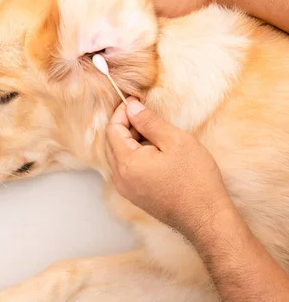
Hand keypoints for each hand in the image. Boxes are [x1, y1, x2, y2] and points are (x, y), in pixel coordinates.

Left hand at [104, 97, 232, 235]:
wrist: (207, 218)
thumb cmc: (195, 179)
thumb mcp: (175, 141)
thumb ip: (149, 122)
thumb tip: (131, 107)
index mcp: (126, 163)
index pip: (112, 130)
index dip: (122, 112)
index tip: (135, 100)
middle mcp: (120, 178)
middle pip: (111, 143)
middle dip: (124, 125)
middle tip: (144, 113)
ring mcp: (127, 190)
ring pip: (119, 156)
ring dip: (130, 140)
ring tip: (153, 131)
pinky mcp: (136, 196)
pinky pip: (127, 169)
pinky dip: (135, 155)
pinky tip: (155, 150)